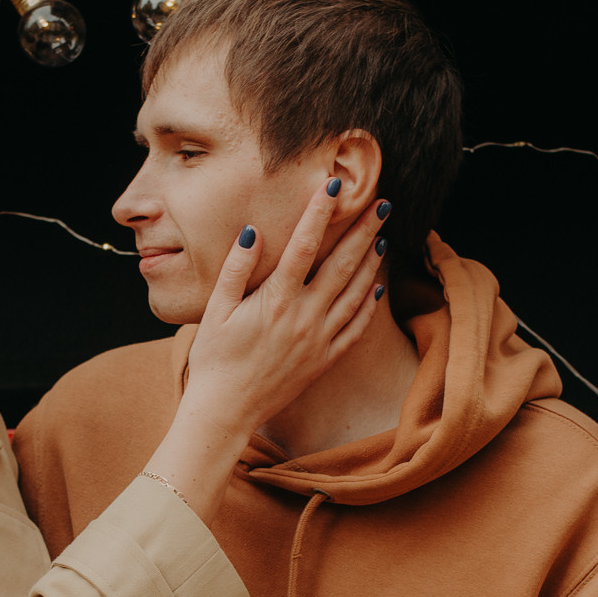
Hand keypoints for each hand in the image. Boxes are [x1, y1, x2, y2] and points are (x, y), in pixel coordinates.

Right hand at [181, 182, 386, 436]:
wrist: (226, 411)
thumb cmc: (214, 360)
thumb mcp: (215, 311)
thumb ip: (235, 269)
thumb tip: (253, 232)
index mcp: (276, 300)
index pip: (304, 245)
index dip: (320, 212)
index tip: (333, 185)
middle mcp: (304, 317)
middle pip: (342, 264)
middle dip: (363, 230)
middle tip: (383, 203)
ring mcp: (319, 340)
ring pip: (355, 293)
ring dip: (371, 262)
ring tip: (384, 236)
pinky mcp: (324, 360)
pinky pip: (355, 329)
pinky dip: (369, 305)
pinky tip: (377, 286)